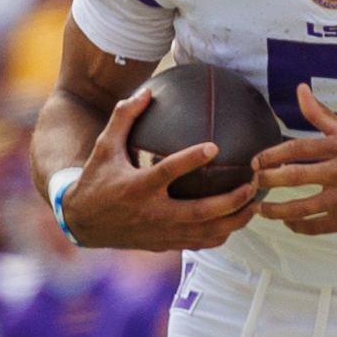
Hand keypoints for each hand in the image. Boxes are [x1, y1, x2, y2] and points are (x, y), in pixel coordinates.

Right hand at [62, 88, 256, 250]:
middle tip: (251, 185)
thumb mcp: (104, 146)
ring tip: (255, 206)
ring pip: (203, 233)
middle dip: (229, 202)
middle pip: (198, 212)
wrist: (82, 222)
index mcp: (137, 186)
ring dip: (232, 221)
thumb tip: (147, 92)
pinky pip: (197, 244)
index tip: (214, 147)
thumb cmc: (96, 179)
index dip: (191, 159)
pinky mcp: (163, 245)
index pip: (168, 172)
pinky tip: (236, 223)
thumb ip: (124, 117)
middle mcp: (151, 213)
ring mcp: (159, 233)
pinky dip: (219, 235)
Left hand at [252, 84, 336, 235]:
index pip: (298, 149)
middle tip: (253, 183)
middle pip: (296, 177)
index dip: (272, 155)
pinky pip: (317, 226)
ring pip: (303, 207)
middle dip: (268, 181)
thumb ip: (321, 115)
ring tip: (260, 209)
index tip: (255, 162)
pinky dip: (298, 226)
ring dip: (276, 210)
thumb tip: (300, 89)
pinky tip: (288, 222)